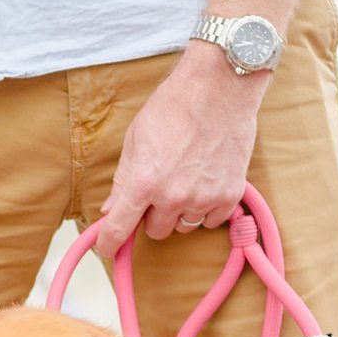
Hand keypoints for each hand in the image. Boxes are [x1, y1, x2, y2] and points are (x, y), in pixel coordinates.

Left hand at [95, 45, 269, 248]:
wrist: (220, 86)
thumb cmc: (174, 106)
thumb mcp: (136, 139)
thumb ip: (123, 180)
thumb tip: (110, 210)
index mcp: (144, 183)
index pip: (119, 230)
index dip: (109, 244)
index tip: (107, 249)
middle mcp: (173, 197)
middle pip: (155, 231)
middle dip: (153, 215)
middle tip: (160, 188)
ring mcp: (204, 198)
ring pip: (184, 227)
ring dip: (180, 212)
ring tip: (186, 178)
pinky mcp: (230, 195)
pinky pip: (211, 220)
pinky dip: (207, 208)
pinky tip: (206, 181)